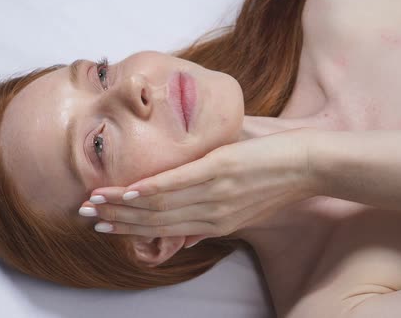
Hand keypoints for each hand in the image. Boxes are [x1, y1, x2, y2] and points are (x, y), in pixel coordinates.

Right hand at [80, 128, 320, 247]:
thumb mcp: (245, 210)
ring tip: (96, 200)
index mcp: (216, 225)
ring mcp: (215, 194)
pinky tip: (127, 189)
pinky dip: (150, 188)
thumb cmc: (278, 182)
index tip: (104, 225)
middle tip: (87, 216)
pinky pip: (179, 183)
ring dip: (124, 203)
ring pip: (161, 204)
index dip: (132, 229)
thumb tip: (185, 235)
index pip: (165, 230)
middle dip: (119, 219)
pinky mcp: (221, 170)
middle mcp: (212, 216)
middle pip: (156, 221)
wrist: (313, 164)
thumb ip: (212, 220)